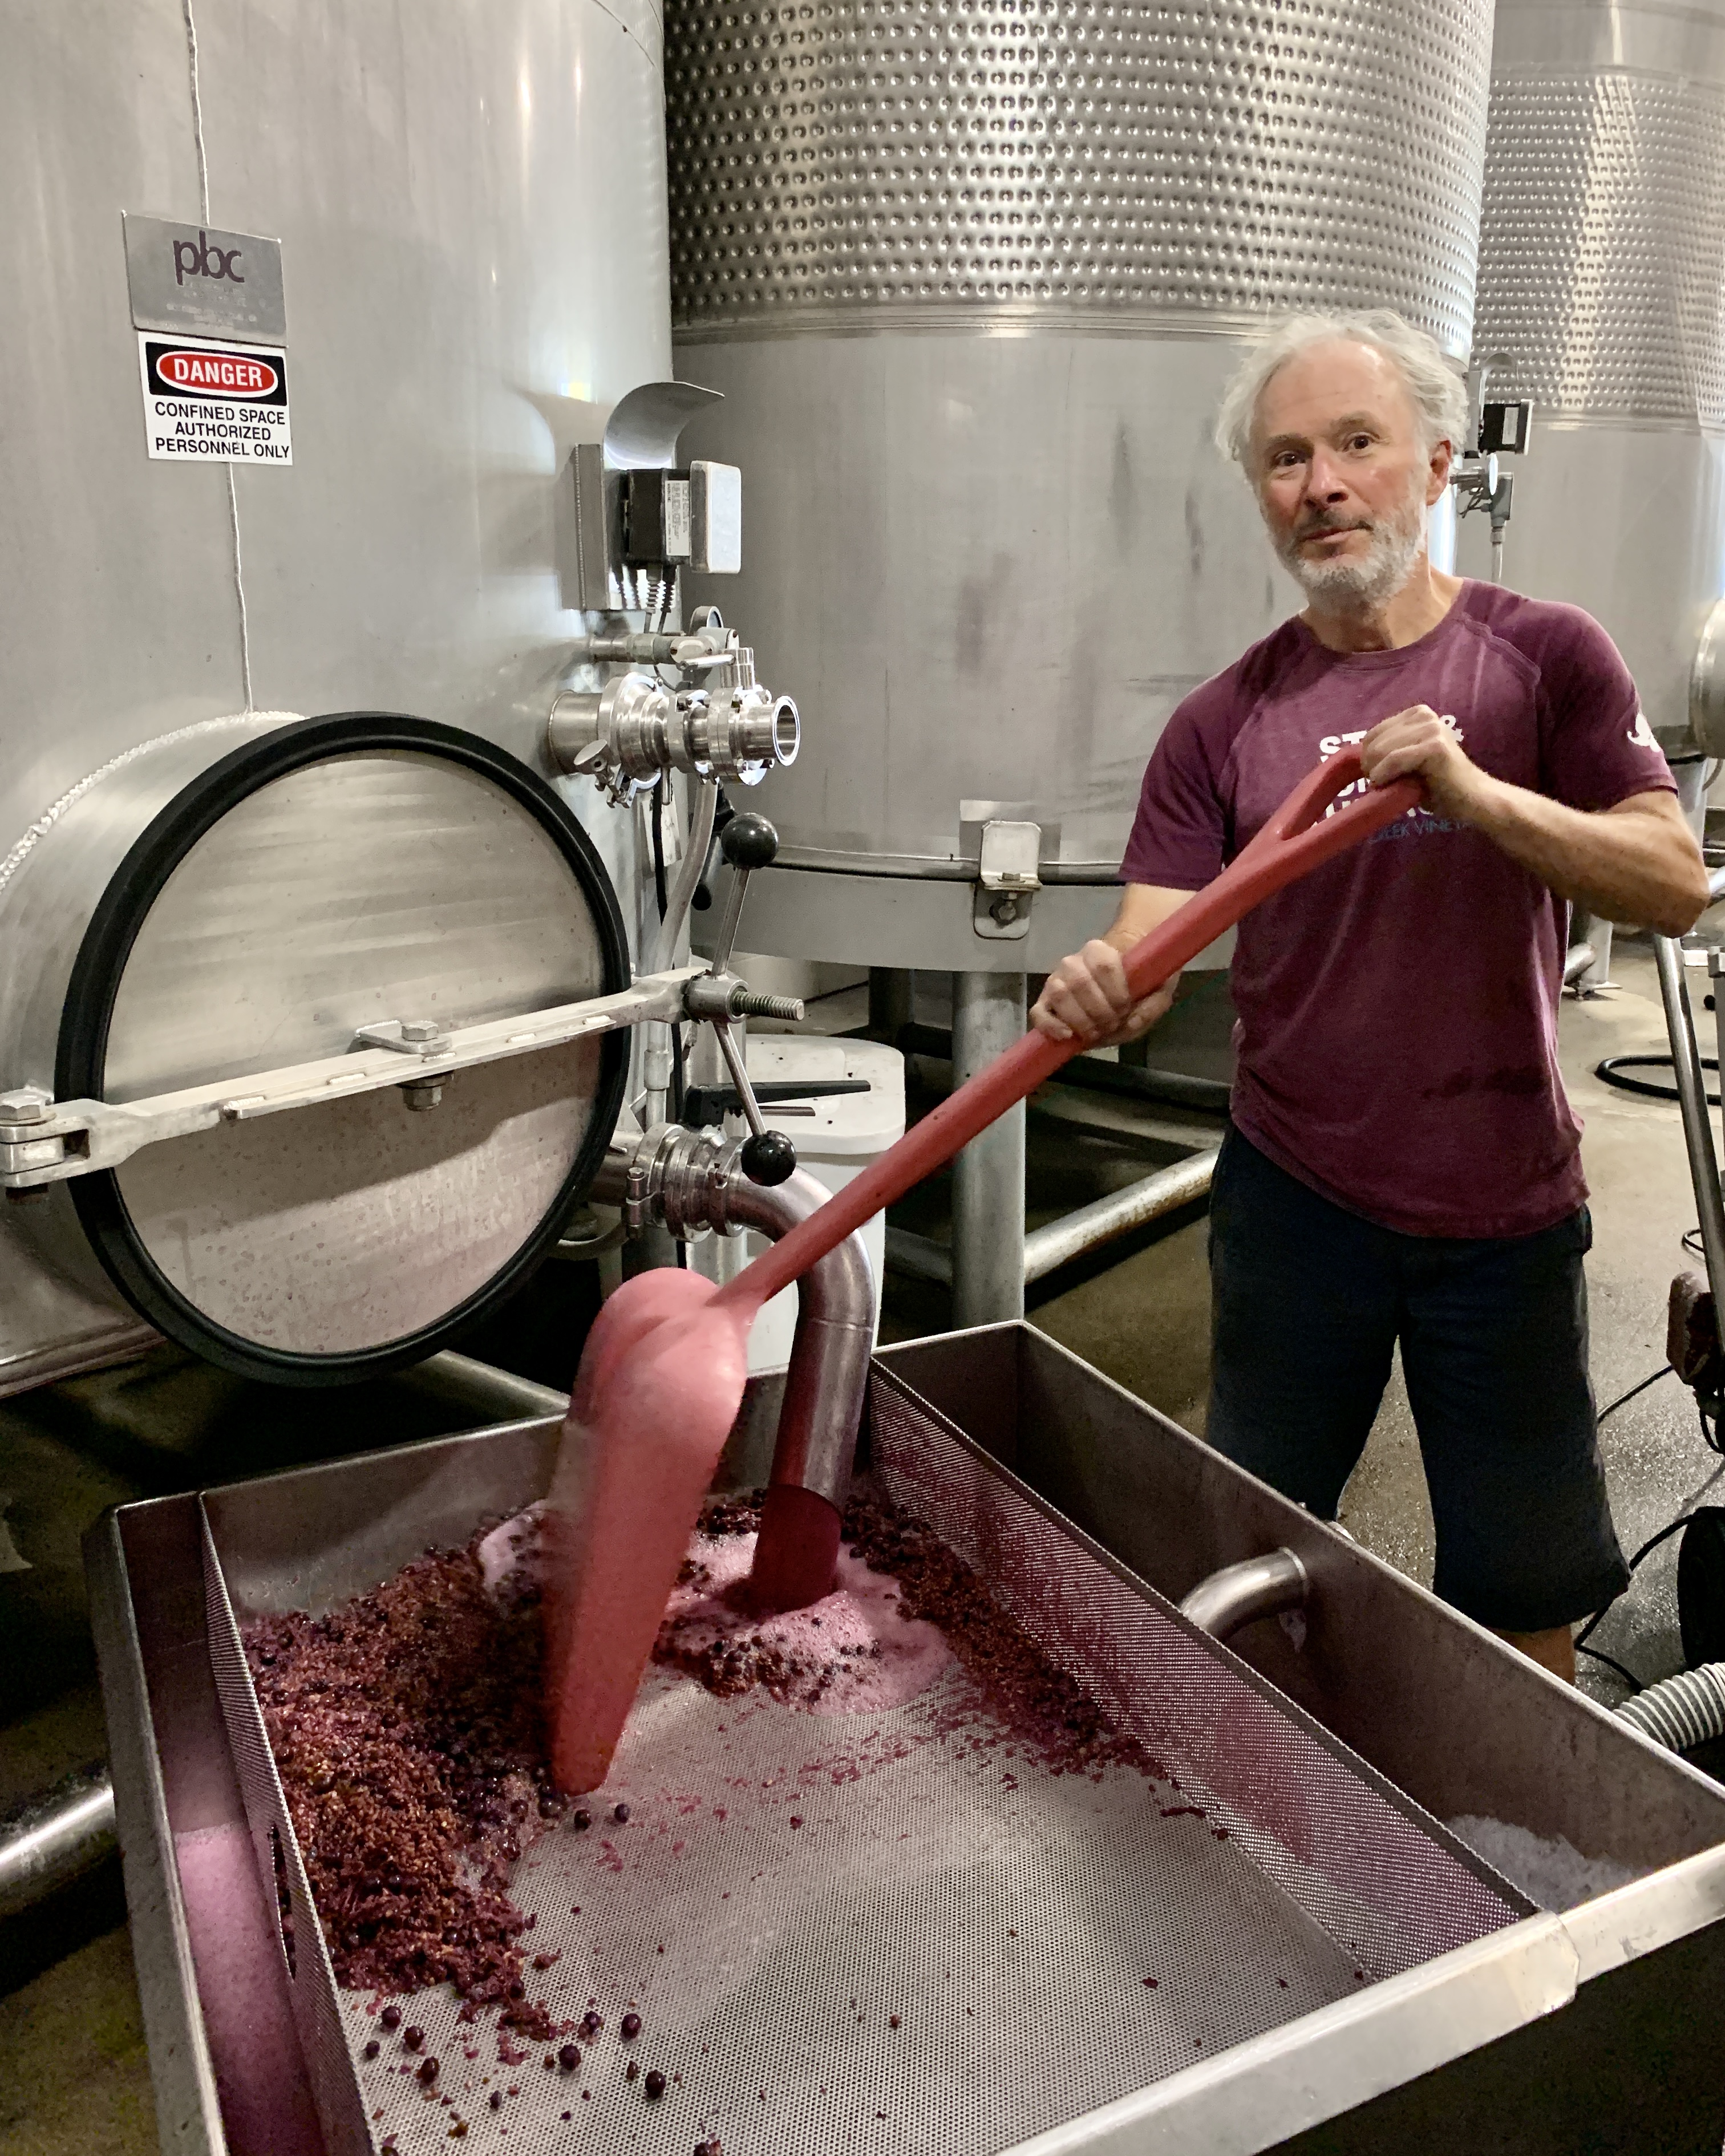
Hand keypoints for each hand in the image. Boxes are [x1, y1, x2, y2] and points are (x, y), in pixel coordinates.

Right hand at [1030, 939, 1177, 1046]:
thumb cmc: (1137, 983)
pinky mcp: (1045, 1001)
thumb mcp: (1157, 991)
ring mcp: (1056, 981)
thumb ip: (1152, 1005)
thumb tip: (1130, 1023)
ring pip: (1059, 995)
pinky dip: (1050, 1026)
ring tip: (1094, 1031)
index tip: (1126, 1007)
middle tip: (1112, 1023)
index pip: (1104, 966)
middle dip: (1099, 1011)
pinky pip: (1038, 1012)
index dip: (1116, 992)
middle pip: (1080, 983)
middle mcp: (1073, 962)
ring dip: (1080, 1019)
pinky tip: (1067, 1035)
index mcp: (1100, 951)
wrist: (1113, 984)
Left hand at [1358, 705, 1494, 823]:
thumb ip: (1389, 751)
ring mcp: (1431, 728)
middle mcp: (1424, 715)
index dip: (1368, 757)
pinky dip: (1385, 775)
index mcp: (1417, 713)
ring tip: (1389, 786)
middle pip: (1373, 740)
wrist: (1472, 800)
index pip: (1372, 733)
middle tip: (1381, 784)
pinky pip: (1393, 760)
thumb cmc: (1439, 785)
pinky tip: (1389, 786)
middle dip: (1370, 766)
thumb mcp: (1408, 761)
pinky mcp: (1434, 746)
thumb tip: (1358, 756)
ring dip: (1377, 773)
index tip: (1376, 776)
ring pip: (1381, 750)